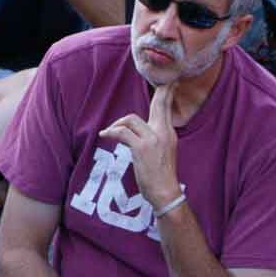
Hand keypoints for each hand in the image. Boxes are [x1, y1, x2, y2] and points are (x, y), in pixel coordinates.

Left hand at [98, 82, 180, 208]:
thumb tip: (140, 129)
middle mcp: (163, 133)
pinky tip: (106, 135)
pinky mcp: (141, 148)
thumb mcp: (164, 151)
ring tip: (111, 131)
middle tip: (163, 83)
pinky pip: (123, 132)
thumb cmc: (161, 175)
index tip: (170, 83)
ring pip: (131, 119)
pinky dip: (112, 132)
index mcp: (168, 134)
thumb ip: (156, 137)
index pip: (167, 109)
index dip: (166, 94)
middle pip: (159, 105)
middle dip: (160, 93)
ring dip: (118, 124)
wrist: (165, 193)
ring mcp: (153, 139)